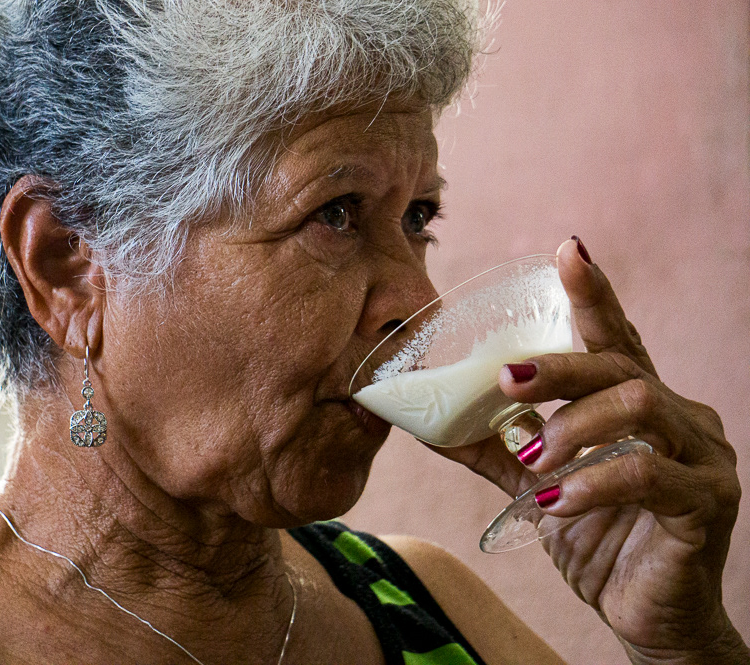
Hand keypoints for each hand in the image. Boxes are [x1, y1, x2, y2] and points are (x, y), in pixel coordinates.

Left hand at [432, 238, 746, 662]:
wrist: (645, 615)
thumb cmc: (597, 539)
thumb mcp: (537, 486)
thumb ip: (494, 448)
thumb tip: (426, 418)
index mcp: (638, 405)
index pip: (616, 338)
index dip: (593, 294)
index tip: (567, 249)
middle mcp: (678, 417)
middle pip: (619, 363)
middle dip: (558, 365)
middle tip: (506, 379)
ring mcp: (702, 456)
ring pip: (641, 403)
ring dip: (573, 425)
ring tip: (535, 460)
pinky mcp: (708, 501)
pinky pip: (649, 473)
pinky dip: (593, 482)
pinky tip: (557, 502)